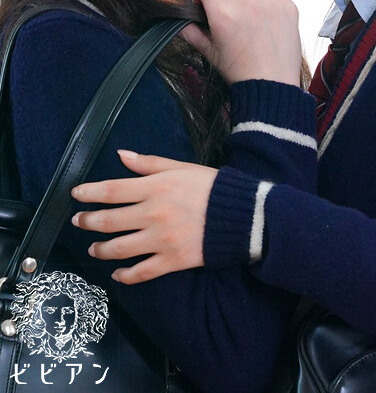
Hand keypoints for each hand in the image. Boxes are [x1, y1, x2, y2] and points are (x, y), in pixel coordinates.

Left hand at [70, 150, 217, 283]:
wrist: (243, 216)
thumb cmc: (212, 187)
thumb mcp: (181, 167)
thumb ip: (150, 163)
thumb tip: (122, 155)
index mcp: (156, 188)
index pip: (113, 190)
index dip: (90, 193)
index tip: (76, 195)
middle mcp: (153, 214)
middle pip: (109, 221)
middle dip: (88, 222)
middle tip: (78, 222)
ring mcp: (161, 240)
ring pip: (119, 249)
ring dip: (100, 249)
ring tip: (93, 248)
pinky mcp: (172, 261)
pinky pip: (141, 272)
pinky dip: (124, 276)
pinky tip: (117, 274)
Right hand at [181, 0, 301, 85]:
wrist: (273, 85)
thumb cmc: (241, 72)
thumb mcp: (211, 53)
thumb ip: (192, 33)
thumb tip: (182, 21)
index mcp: (222, 12)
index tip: (206, 4)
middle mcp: (245, 1)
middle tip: (230, 20)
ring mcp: (269, 1)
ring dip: (248, 4)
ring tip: (253, 29)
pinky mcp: (287, 4)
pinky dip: (269, 9)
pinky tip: (269, 28)